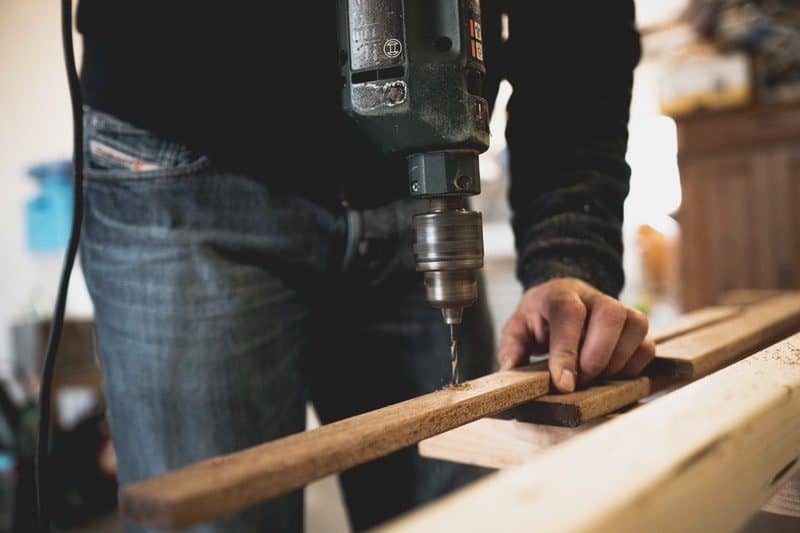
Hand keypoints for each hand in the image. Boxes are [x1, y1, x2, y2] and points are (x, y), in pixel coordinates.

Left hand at [497, 278, 654, 392]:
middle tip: (581, 380)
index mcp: (560, 294)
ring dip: (617, 362)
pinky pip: (647, 345)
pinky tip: (611, 374)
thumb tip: (512, 371)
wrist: (563, 300)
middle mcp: (594, 297)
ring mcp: (620, 309)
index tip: (564, 384)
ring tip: (594, 377)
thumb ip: (512, 349)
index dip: (567, 351)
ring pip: (636, 326)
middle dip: (597, 356)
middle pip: (611, 314)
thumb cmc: (539, 319)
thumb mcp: (517, 329)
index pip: (568, 314)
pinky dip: (632, 367)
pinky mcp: (635, 327)